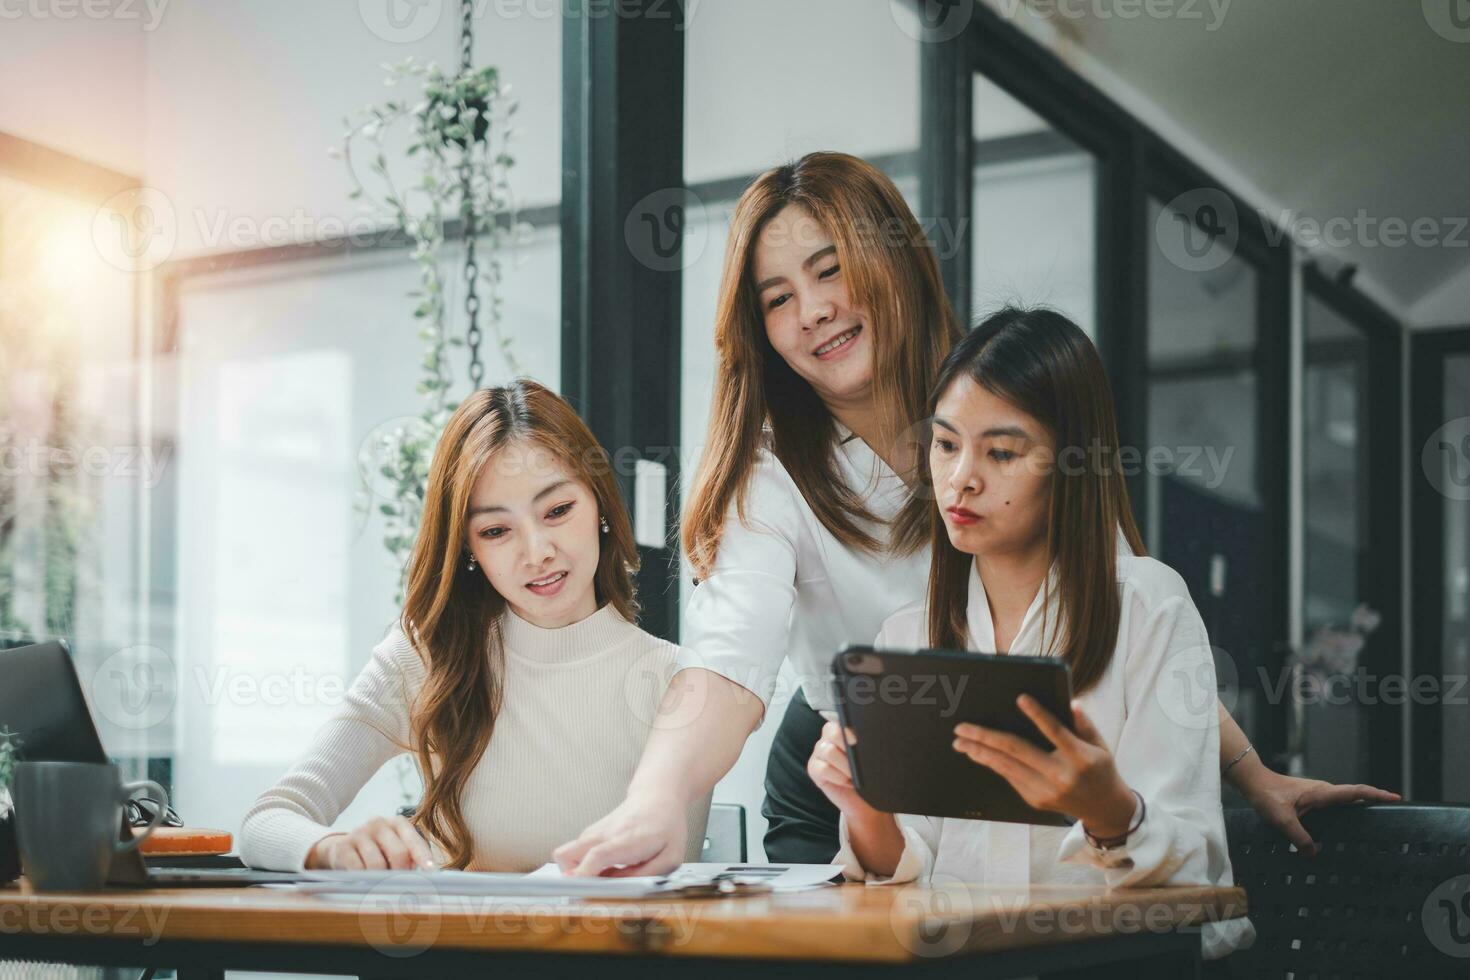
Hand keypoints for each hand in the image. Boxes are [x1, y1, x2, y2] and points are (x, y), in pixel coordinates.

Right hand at [305, 815, 436, 870]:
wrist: (340, 847)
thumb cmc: (377, 851)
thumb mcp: (394, 847)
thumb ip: (410, 857)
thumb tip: (426, 874)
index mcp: (398, 823)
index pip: (415, 841)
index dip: (424, 858)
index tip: (431, 872)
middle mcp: (379, 824)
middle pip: (399, 853)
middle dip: (401, 873)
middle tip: (399, 884)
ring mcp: (360, 833)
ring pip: (377, 864)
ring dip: (380, 878)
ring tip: (379, 881)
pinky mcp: (343, 846)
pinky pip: (358, 869)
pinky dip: (363, 879)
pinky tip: (363, 880)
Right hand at [552, 790, 687, 876]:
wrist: (657, 797)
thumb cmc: (666, 827)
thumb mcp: (670, 858)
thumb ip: (646, 875)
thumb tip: (618, 888)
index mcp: (627, 840)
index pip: (597, 855)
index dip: (583, 874)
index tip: (576, 888)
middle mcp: (604, 834)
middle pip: (566, 854)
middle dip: (570, 877)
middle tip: (591, 889)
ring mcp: (594, 833)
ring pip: (566, 855)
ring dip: (578, 872)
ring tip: (605, 878)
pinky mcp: (590, 834)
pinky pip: (575, 854)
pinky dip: (583, 866)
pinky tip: (606, 868)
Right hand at [807, 721, 881, 818]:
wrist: (865, 801)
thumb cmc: (871, 777)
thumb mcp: (872, 758)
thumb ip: (868, 746)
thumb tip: (871, 738)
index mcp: (844, 729)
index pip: (843, 720)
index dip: (850, 728)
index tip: (857, 740)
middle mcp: (829, 738)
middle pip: (832, 731)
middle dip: (847, 747)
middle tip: (860, 763)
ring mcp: (819, 753)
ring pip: (828, 750)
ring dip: (845, 765)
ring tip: (856, 776)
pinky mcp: (813, 769)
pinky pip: (823, 768)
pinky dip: (838, 777)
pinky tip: (848, 783)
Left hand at [953, 696, 1136, 839]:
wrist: (1103, 808)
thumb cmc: (1100, 768)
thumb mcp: (1100, 744)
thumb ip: (1084, 724)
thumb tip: (1071, 702)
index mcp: (1079, 757)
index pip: (1055, 732)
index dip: (1037, 714)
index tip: (1020, 698)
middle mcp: (1060, 775)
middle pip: (1017, 750)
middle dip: (985, 737)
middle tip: (962, 727)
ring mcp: (1045, 790)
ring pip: (1006, 766)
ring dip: (980, 752)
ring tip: (960, 741)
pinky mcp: (1035, 799)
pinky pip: (1009, 777)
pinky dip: (991, 763)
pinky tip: (977, 753)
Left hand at [1236, 766, 1399, 855]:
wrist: (1254, 782)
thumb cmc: (1267, 796)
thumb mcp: (1282, 820)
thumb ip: (1299, 838)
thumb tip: (1314, 854)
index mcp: (1322, 793)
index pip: (1355, 792)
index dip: (1376, 794)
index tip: (1395, 797)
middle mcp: (1323, 791)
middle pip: (1355, 795)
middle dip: (1375, 799)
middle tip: (1394, 808)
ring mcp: (1317, 793)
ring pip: (1344, 799)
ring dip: (1360, 803)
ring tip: (1377, 816)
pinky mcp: (1311, 797)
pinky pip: (1334, 803)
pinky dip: (1346, 808)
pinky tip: (1345, 821)